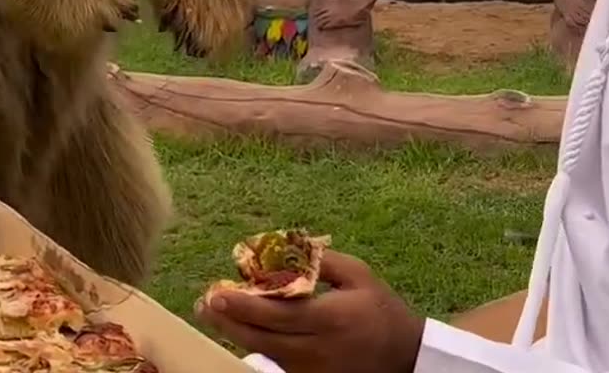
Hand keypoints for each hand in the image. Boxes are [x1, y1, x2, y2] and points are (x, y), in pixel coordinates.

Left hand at [195, 252, 424, 372]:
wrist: (404, 356)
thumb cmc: (380, 309)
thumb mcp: (358, 274)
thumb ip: (321, 261)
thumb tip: (283, 249)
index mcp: (329, 318)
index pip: (276, 313)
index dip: (243, 305)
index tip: (216, 292)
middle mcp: (316, 349)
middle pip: (261, 338)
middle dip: (228, 321)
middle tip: (204, 303)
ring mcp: (311, 370)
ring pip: (263, 353)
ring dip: (235, 333)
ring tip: (213, 314)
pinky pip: (276, 362)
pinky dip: (255, 344)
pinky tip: (240, 328)